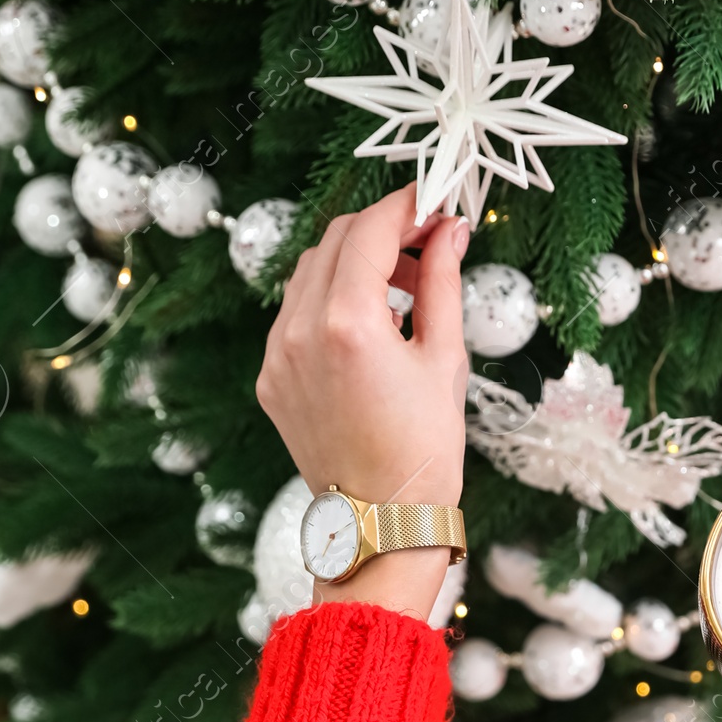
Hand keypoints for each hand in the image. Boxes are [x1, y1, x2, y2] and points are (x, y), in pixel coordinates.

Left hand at [256, 185, 468, 620]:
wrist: (383, 520)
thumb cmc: (425, 448)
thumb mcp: (445, 359)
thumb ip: (442, 283)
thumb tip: (451, 231)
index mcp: (348, 323)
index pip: (369, 229)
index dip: (406, 205)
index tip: (437, 202)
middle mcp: (300, 331)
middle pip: (333, 240)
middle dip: (381, 230)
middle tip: (428, 242)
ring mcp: (277, 355)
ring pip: (308, 273)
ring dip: (354, 262)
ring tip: (403, 288)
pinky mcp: (270, 377)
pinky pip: (295, 314)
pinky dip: (331, 301)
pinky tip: (371, 325)